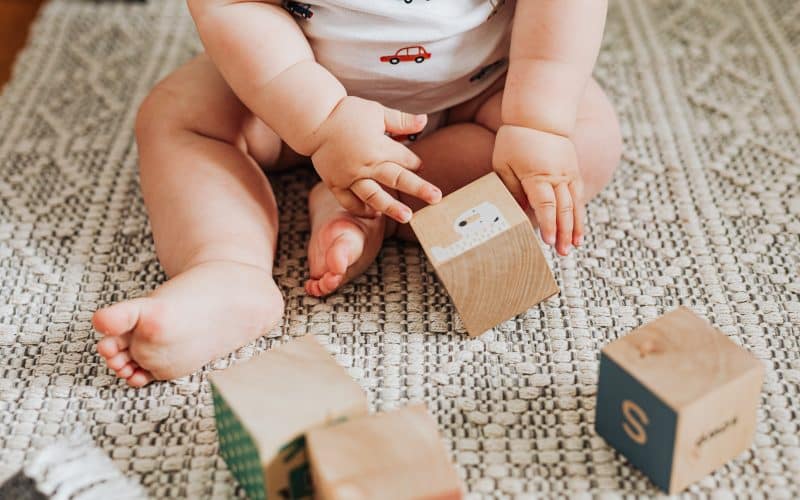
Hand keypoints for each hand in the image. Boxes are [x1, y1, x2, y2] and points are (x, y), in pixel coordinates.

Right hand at [310, 96, 441, 222]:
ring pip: (373, 195)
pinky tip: (374, 215)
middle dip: (418, 188)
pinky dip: (360, 209)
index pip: (405, 159)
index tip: (419, 165)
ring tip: (406, 217)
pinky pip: (349, 201)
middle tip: (436, 198)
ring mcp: (350, 177)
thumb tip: (425, 122)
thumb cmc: (347, 113)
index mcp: (378, 146)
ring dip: (391, 207)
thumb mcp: (377, 112)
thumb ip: (401, 120)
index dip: (415, 162)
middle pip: (397, 179)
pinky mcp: (335, 183)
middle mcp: (366, 164)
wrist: (314, 120)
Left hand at [492, 124, 584, 254]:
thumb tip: (519, 213)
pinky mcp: (573, 171)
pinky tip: (578, 229)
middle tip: (562, 253)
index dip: (548, 224)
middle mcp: (557, 176)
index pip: (545, 204)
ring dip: (574, 227)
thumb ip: (511, 189)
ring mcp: (568, 173)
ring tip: (574, 246)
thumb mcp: (504, 165)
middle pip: (563, 209)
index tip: (548, 241)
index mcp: (537, 175)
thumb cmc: (516, 140)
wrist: (540, 116)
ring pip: (575, 204)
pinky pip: (578, 196)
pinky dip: (579, 214)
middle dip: (563, 233)